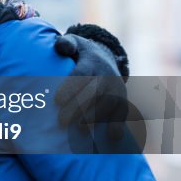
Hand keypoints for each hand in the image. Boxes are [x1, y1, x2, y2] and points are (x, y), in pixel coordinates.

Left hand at [54, 28, 129, 144]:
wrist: (106, 58)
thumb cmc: (81, 54)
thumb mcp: (75, 43)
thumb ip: (66, 44)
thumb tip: (61, 47)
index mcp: (92, 61)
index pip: (81, 74)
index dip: (70, 87)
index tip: (56, 100)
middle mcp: (106, 75)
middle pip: (94, 92)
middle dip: (78, 108)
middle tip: (61, 121)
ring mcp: (116, 89)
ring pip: (108, 104)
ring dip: (95, 118)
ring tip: (79, 130)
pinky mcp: (123, 101)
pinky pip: (123, 113)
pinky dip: (118, 125)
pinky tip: (111, 137)